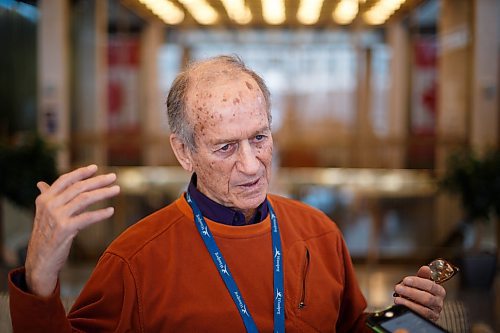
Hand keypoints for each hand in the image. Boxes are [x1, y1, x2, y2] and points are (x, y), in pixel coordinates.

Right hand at [25, 165, 119, 296]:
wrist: (39, 261)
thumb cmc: (45, 236)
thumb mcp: (43, 215)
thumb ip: (47, 198)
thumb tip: (41, 183)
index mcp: (45, 199)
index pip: (65, 180)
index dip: (81, 172)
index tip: (95, 168)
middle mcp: (50, 205)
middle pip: (78, 187)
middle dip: (97, 180)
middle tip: (113, 176)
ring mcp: (57, 217)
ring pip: (85, 199)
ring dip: (103, 193)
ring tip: (116, 190)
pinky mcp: (65, 229)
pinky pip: (87, 218)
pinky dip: (100, 213)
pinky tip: (111, 210)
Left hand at [393, 266, 445, 320]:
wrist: (419, 307)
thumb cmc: (420, 292)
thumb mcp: (421, 283)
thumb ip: (422, 276)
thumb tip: (426, 268)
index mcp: (439, 291)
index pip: (431, 286)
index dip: (417, 282)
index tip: (406, 280)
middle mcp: (438, 303)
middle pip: (427, 298)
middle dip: (410, 292)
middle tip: (398, 288)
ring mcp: (434, 313)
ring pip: (423, 309)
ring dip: (408, 303)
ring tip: (397, 298)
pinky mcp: (427, 320)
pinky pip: (419, 316)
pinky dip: (409, 310)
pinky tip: (400, 305)